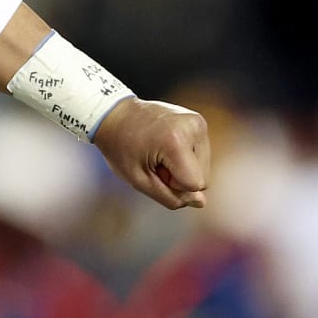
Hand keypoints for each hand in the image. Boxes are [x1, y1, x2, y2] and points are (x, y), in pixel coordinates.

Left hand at [93, 97, 210, 209]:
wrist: (114, 114)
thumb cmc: (120, 147)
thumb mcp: (138, 179)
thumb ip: (170, 197)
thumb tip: (201, 203)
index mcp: (176, 140)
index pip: (196, 184)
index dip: (174, 185)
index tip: (154, 170)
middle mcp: (193, 127)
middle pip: (203, 177)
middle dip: (179, 176)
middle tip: (153, 160)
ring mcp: (197, 122)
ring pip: (203, 167)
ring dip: (182, 166)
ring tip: (158, 151)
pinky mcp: (198, 121)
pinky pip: (201, 154)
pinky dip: (185, 156)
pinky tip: (165, 144)